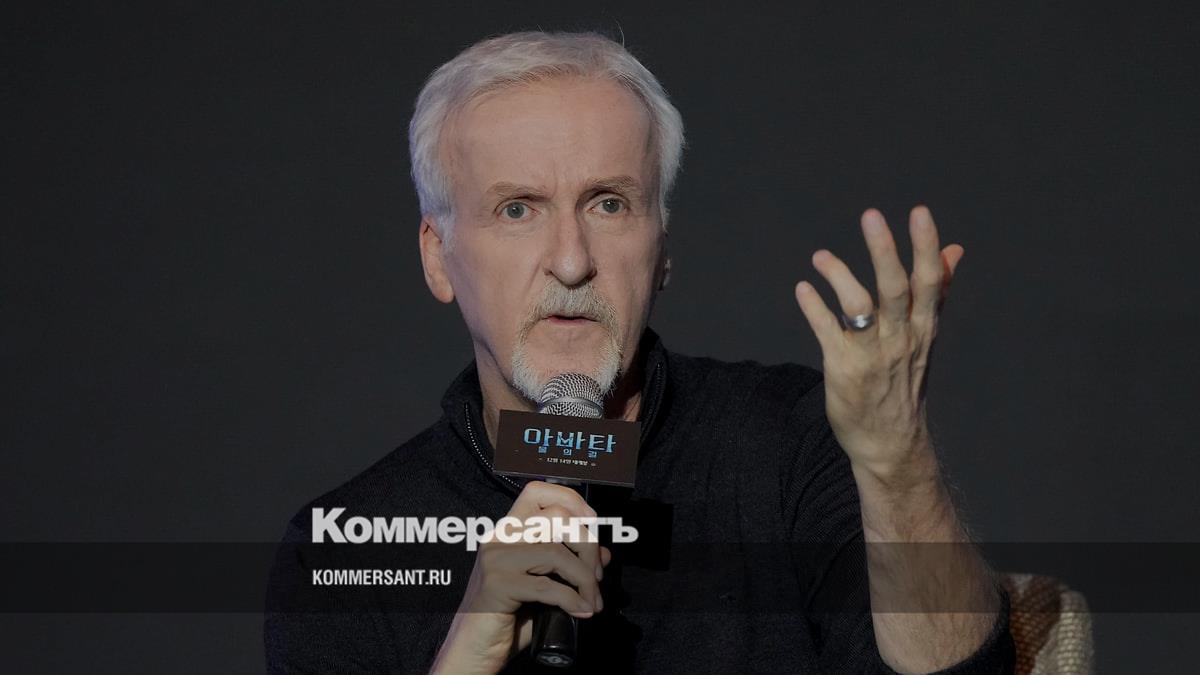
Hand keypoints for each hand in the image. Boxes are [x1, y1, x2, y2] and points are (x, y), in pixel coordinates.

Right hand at [430, 481, 610, 674]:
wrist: (474, 647)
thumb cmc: (508, 616)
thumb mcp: (544, 585)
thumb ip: (570, 565)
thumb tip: (605, 552)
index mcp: (509, 529)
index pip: (539, 491)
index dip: (572, 501)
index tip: (592, 527)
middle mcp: (500, 536)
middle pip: (558, 518)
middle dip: (588, 545)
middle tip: (597, 576)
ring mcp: (496, 559)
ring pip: (557, 552)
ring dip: (585, 579)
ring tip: (592, 600)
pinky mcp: (497, 585)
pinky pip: (548, 586)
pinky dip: (573, 600)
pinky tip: (581, 612)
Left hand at [794, 206, 962, 485]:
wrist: (889, 442)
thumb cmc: (905, 381)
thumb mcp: (926, 335)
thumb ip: (937, 291)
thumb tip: (954, 249)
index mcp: (923, 327)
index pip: (930, 281)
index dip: (926, 246)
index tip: (920, 212)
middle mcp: (901, 338)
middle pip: (895, 289)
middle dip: (884, 251)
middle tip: (871, 215)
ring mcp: (872, 354)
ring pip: (859, 307)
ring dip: (839, 276)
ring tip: (820, 256)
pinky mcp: (844, 369)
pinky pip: (827, 332)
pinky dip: (814, 308)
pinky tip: (803, 289)